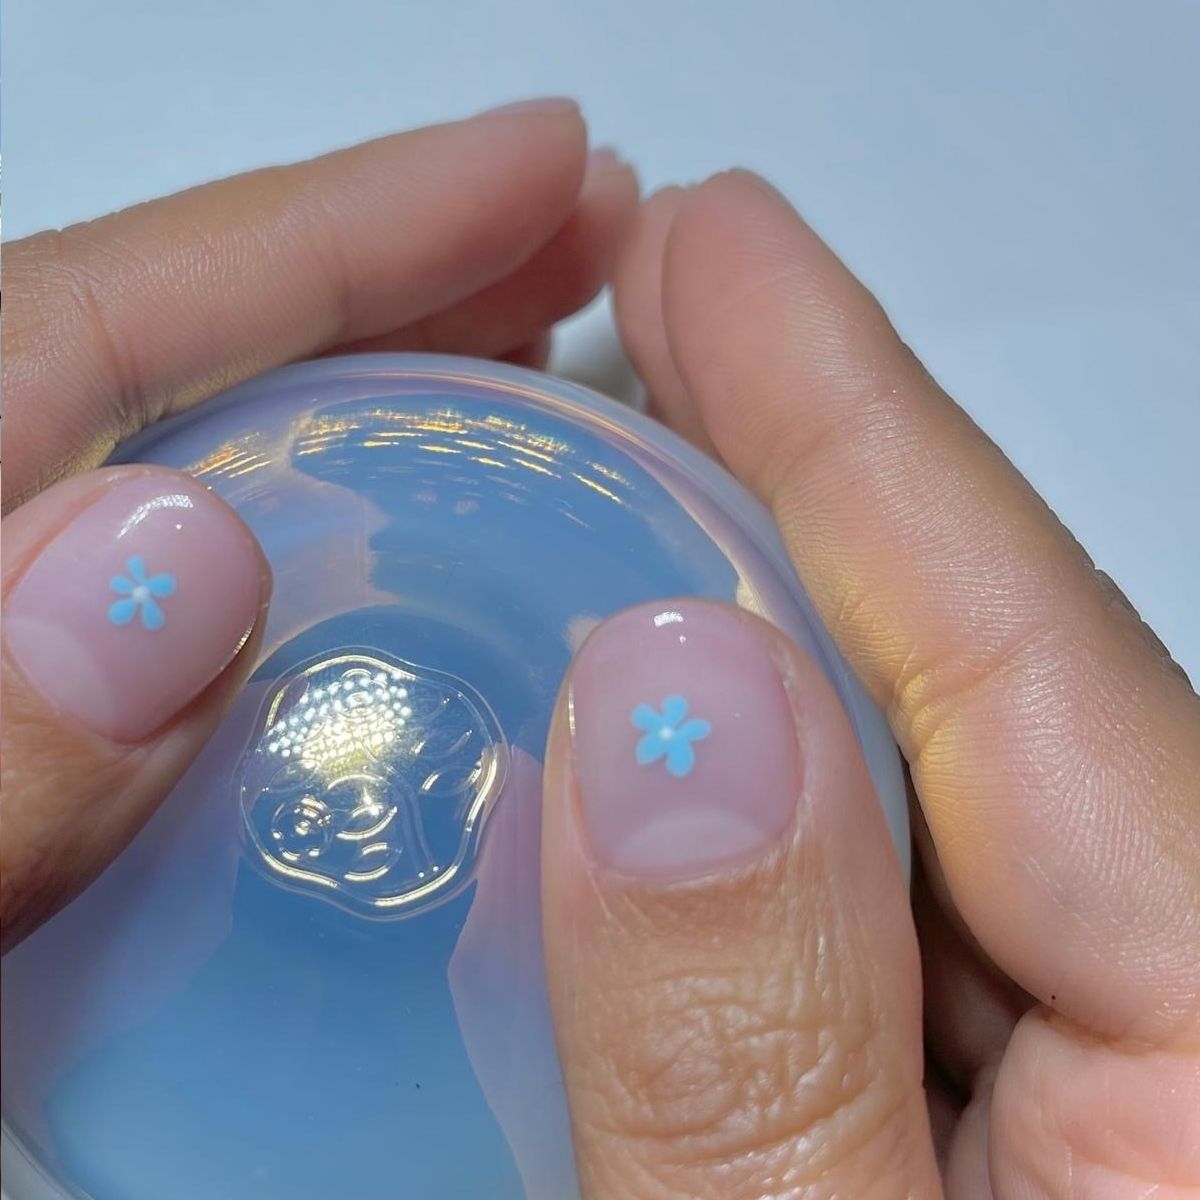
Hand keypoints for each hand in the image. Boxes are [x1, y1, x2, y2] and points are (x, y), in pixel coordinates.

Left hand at [0, 99, 637, 949]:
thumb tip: (172, 574)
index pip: (127, 313)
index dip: (364, 219)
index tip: (549, 160)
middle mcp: (1, 567)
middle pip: (200, 350)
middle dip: (417, 271)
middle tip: (590, 234)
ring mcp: (43, 648)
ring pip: (236, 460)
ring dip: (403, 384)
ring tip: (552, 347)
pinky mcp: (80, 732)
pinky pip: (238, 598)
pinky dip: (351, 545)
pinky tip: (440, 555)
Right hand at [538, 174, 1199, 1196]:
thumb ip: (747, 1056)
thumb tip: (669, 716)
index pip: (1032, 655)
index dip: (849, 420)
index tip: (714, 242)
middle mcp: (1199, 1036)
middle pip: (974, 676)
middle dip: (783, 484)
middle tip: (646, 308)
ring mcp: (1114, 1069)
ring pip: (905, 775)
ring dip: (743, 633)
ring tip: (604, 490)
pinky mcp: (1028, 1108)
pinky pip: (872, 896)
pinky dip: (749, 807)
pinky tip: (644, 742)